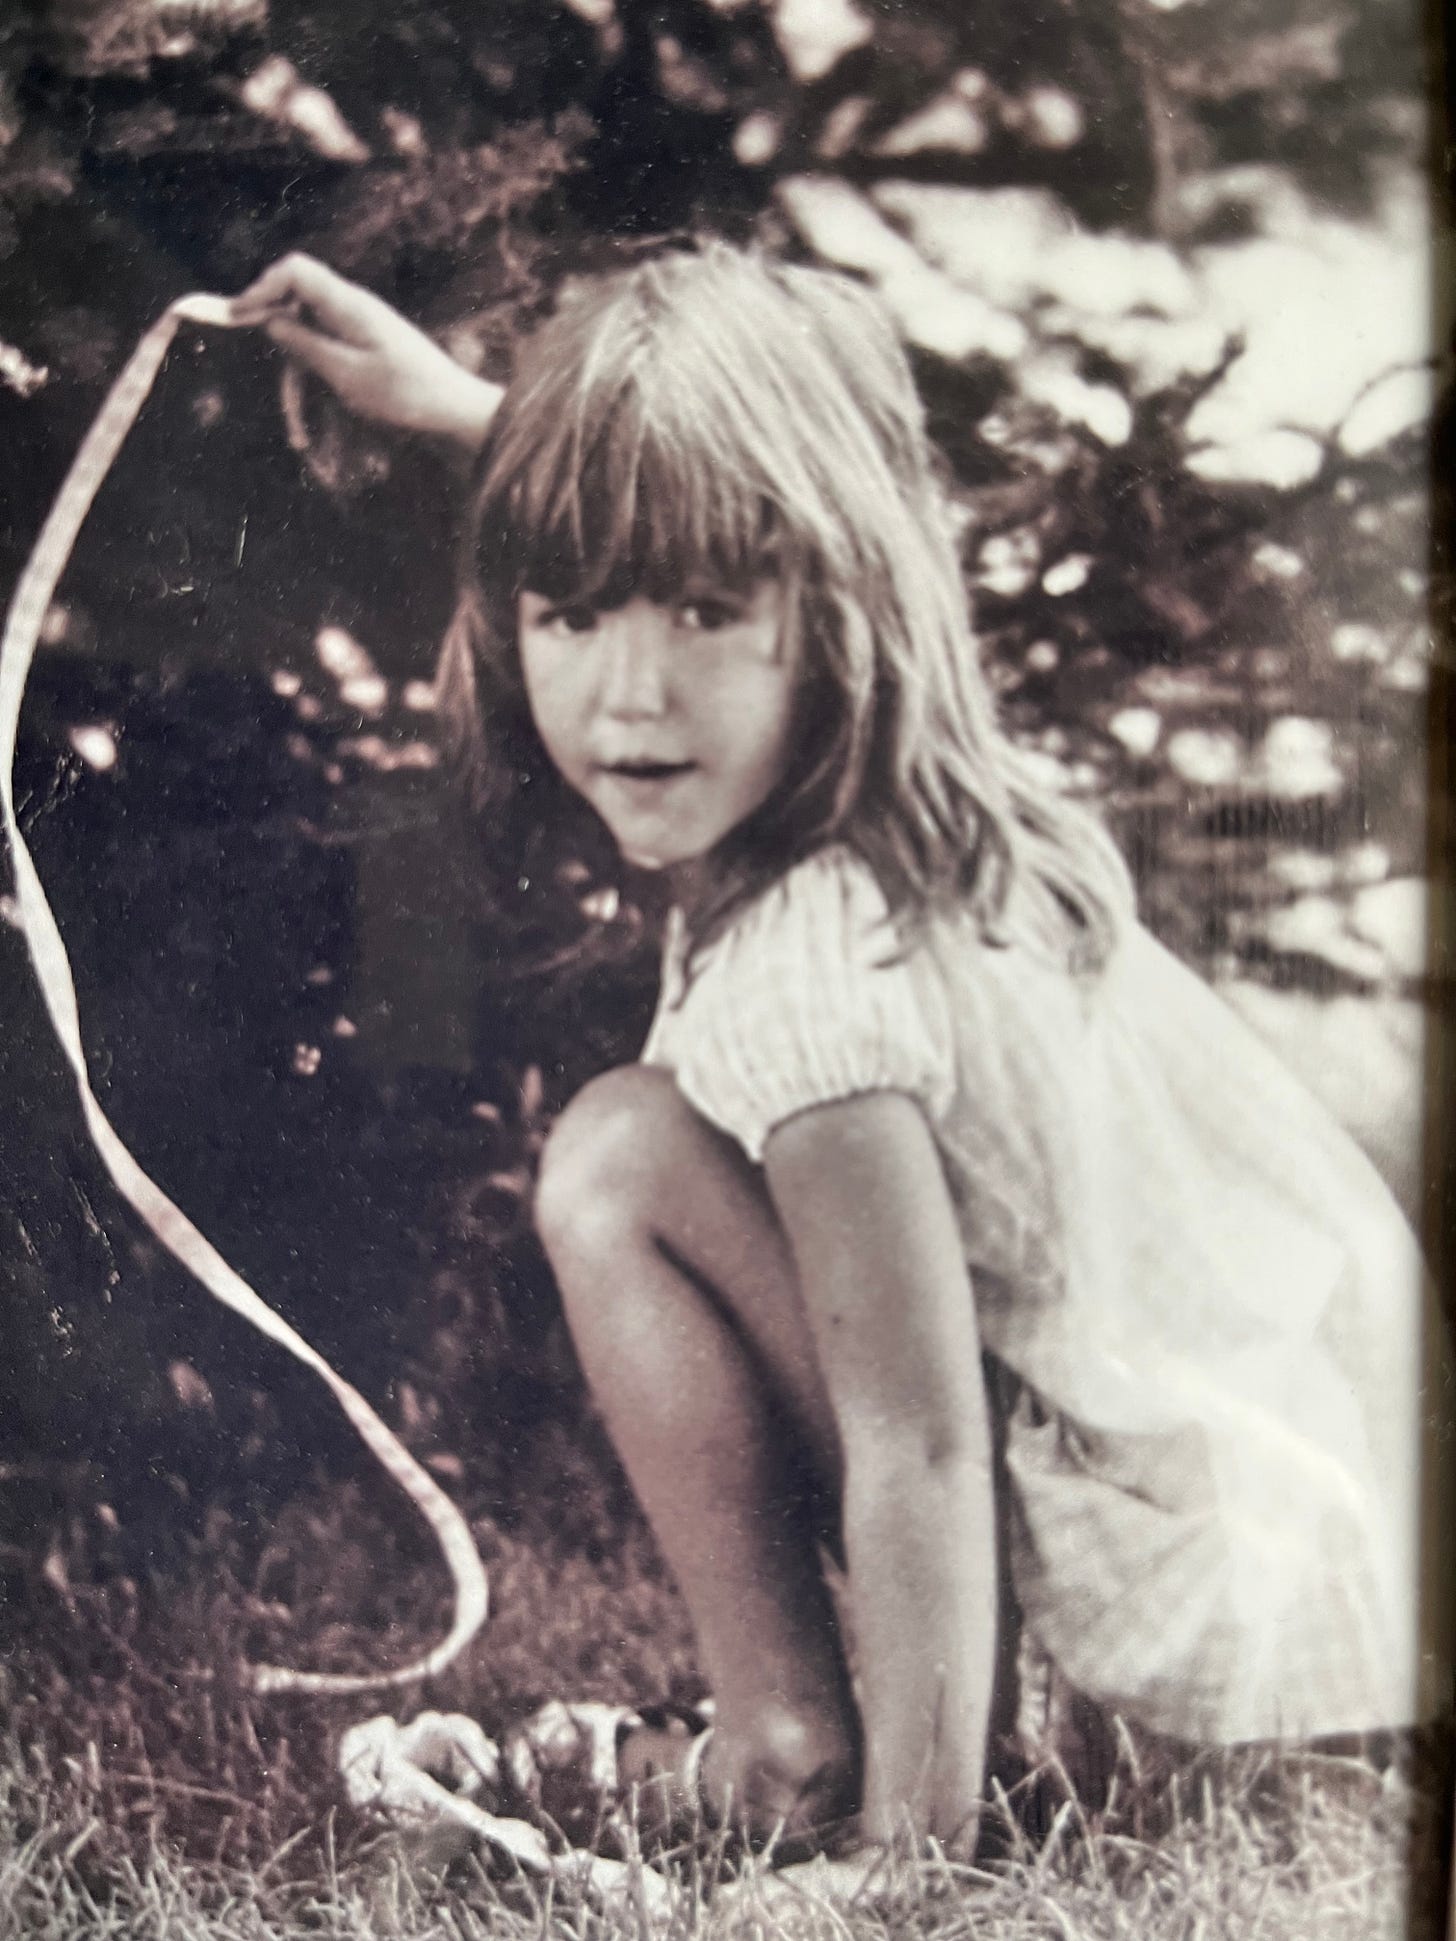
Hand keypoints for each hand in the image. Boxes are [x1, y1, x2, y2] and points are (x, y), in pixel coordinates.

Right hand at [231, 253, 501, 451]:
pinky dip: (319, 391)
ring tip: (300, 438)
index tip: (237, 317)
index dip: (262, 288)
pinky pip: (330, 359)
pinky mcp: (368, 349)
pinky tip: (314, 434)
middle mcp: (354, 309)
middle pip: (297, 309)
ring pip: (310, 343)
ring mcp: (362, 329)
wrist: (458, 414)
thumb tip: (270, 319)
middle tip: (265, 385)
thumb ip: (305, 343)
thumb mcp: (346, 374)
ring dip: (300, 387)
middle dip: (278, 350)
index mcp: (349, 304)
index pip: (294, 271)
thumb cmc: (408, 395)